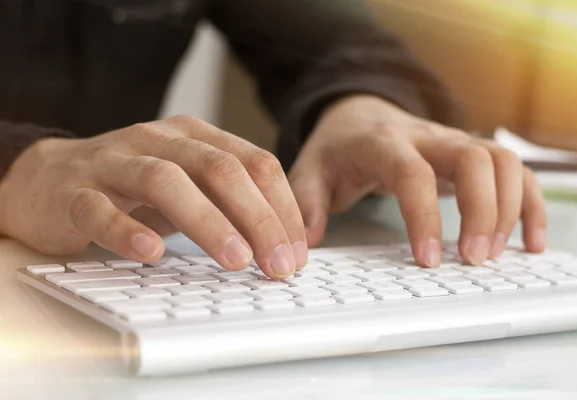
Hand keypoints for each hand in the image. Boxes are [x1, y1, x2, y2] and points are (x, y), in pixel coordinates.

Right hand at [0, 116, 307, 278]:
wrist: (48, 178)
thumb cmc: (131, 187)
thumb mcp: (189, 186)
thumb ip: (230, 203)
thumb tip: (283, 243)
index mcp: (194, 136)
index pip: (255, 163)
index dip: (282, 208)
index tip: (296, 253)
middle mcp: (158, 140)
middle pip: (220, 169)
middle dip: (258, 218)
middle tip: (277, 264)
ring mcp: (114, 162)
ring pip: (166, 181)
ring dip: (208, 222)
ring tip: (236, 259)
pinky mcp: (73, 191)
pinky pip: (99, 208)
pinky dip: (127, 229)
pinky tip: (151, 253)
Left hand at [289, 95, 546, 265]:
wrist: (358, 115)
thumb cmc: (338, 149)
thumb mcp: (309, 171)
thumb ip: (306, 203)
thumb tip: (307, 244)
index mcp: (383, 144)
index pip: (413, 174)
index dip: (424, 217)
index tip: (428, 260)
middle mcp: (427, 138)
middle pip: (474, 158)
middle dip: (483, 210)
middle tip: (473, 259)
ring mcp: (454, 143)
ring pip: (503, 160)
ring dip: (510, 208)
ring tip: (493, 254)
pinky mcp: (471, 153)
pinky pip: (516, 171)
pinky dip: (530, 205)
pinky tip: (528, 242)